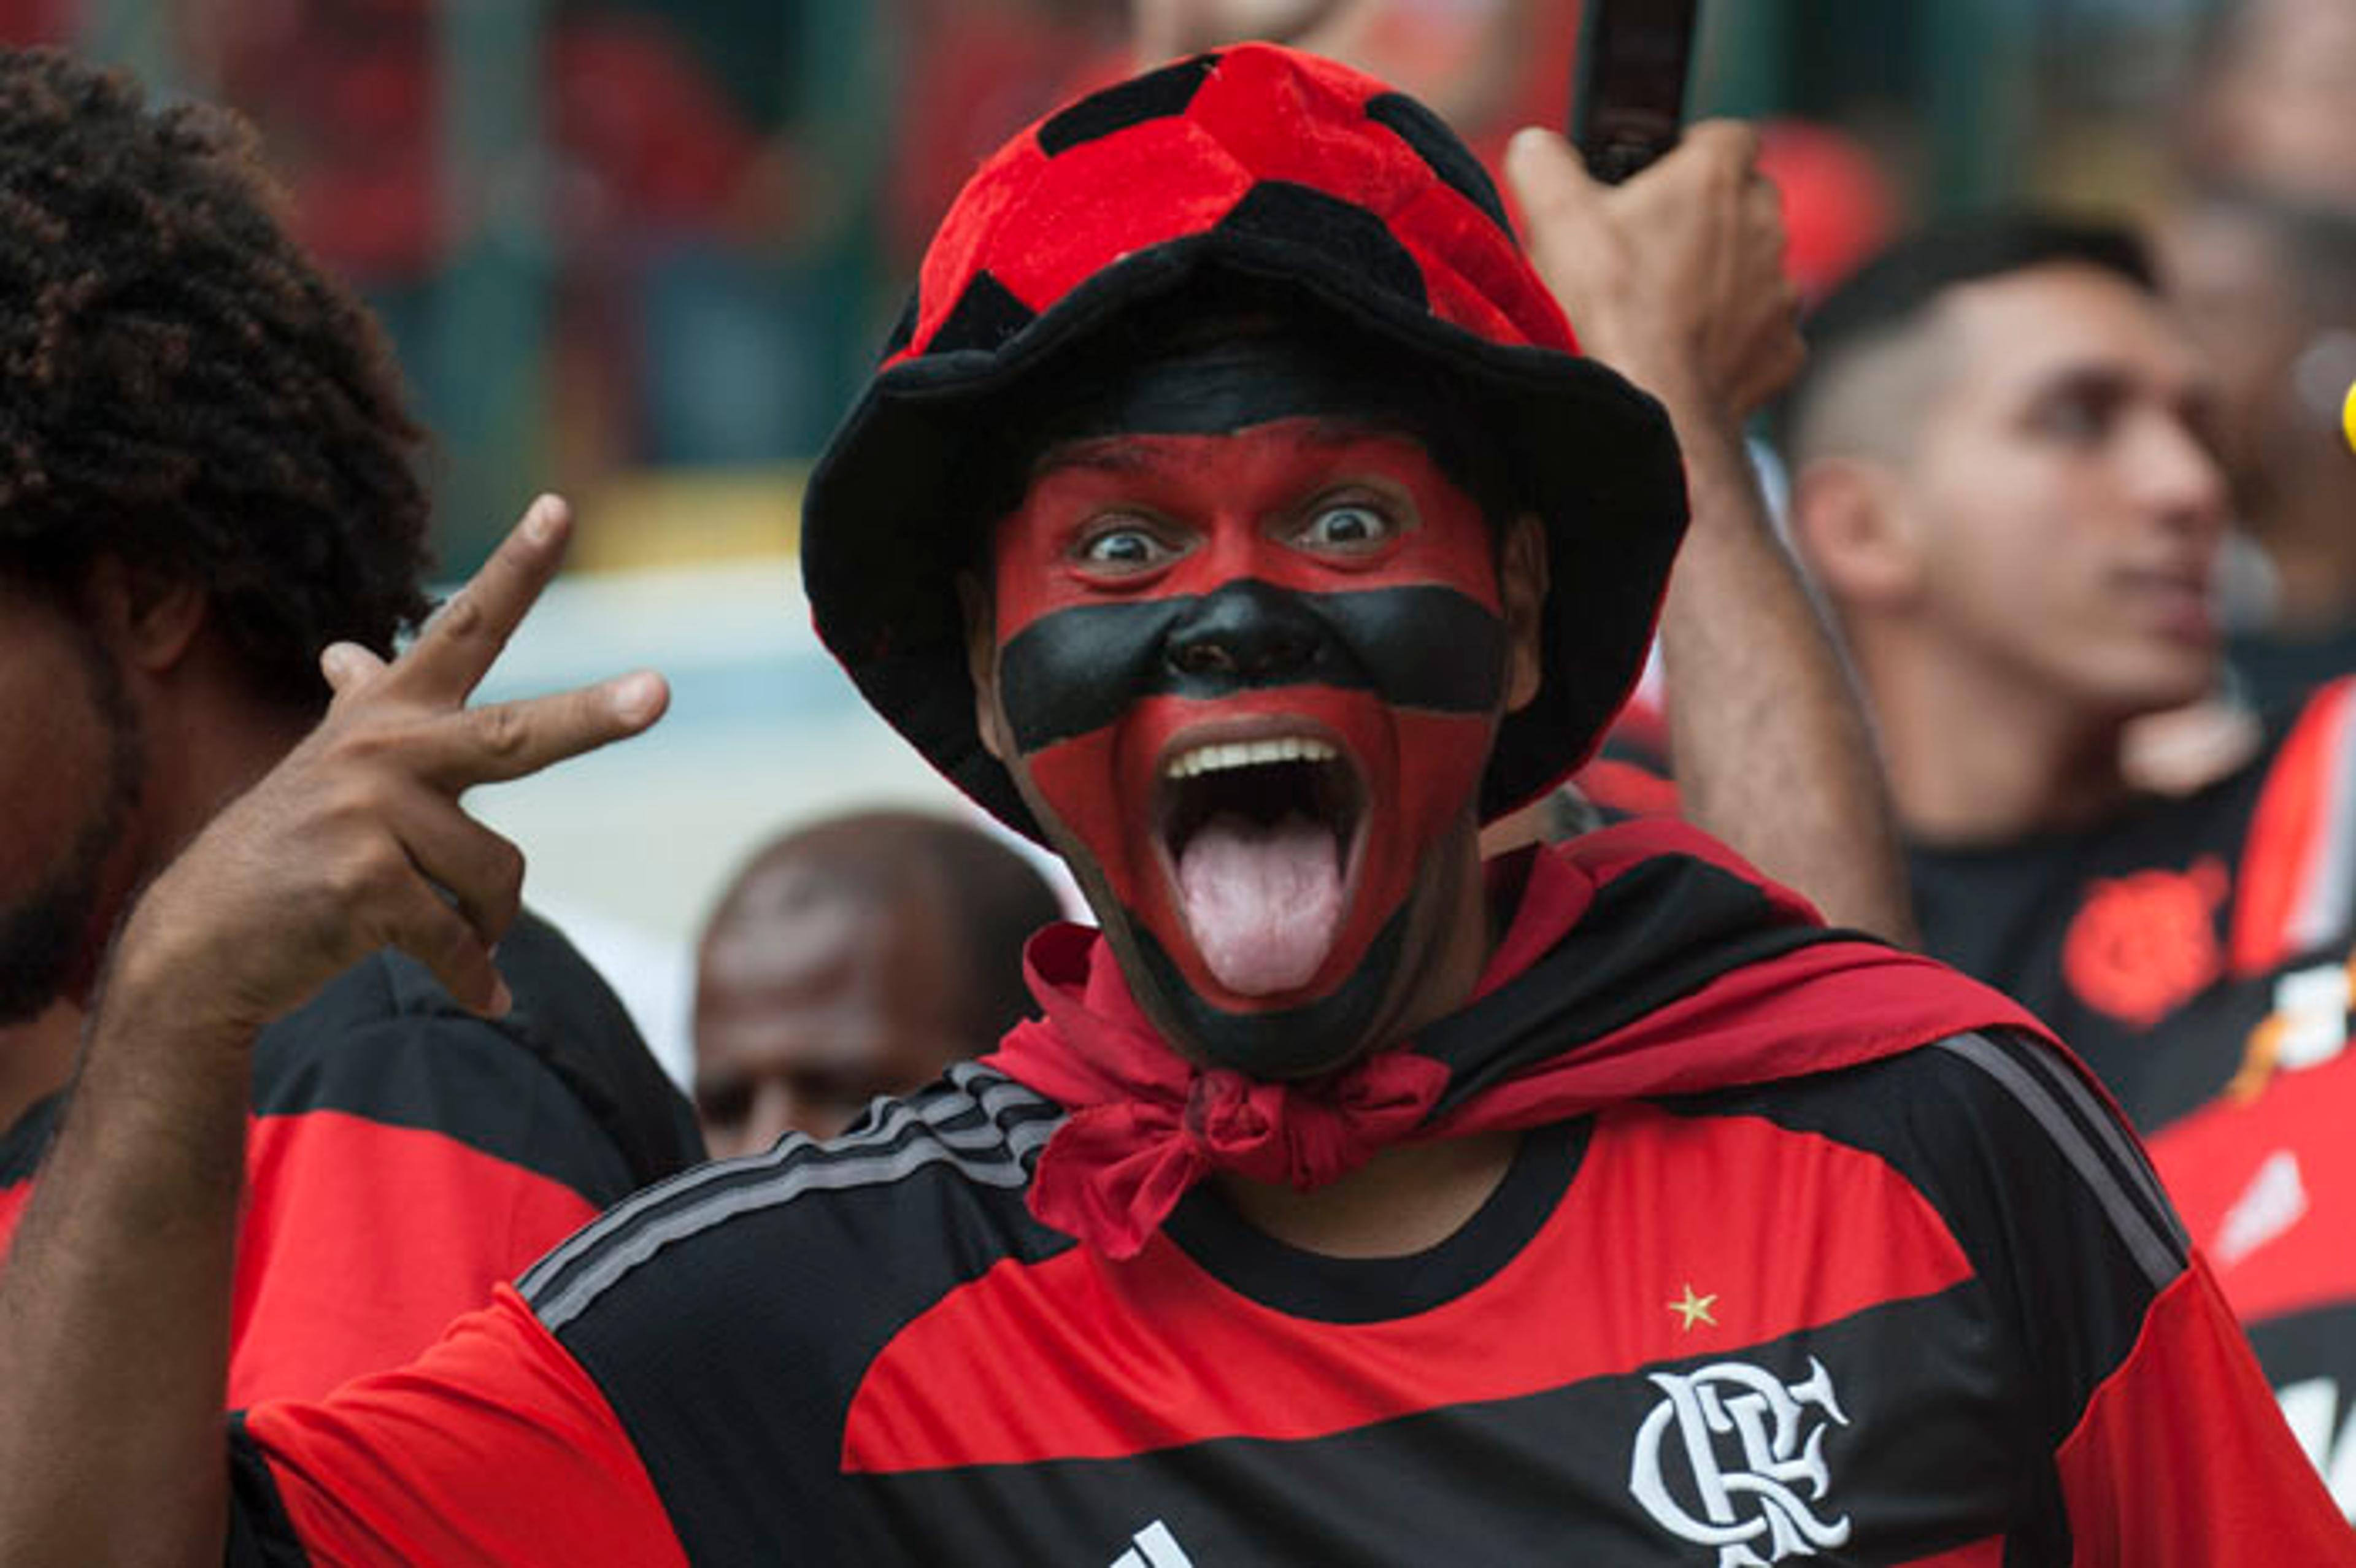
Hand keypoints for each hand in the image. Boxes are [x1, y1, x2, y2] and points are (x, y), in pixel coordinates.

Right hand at [111, 496, 666, 1038]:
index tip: (562, 506)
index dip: (516, 567)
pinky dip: (476, 978)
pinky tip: (479, 995)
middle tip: (661, 690)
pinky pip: (461, 940)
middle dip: (595, 716)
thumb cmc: (287, 850)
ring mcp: (374, 817)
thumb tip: (351, 650)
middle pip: (518, 733)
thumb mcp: (326, 766)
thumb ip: (359, 707)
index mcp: (389, 715)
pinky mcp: (368, 887)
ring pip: (499, 877)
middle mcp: (386, 752)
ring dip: (488, 922)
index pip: (466, 628)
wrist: (203, 942)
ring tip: (443, 931)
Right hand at [1505, 120, 1801, 423]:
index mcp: (1716, 178)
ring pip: (1758, 267)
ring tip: (1667, 309)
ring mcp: (1782, 290)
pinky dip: (1738, 340)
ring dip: (1725, 279)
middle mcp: (1764, 225)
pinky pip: (1765, 332)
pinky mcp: (1785, 348)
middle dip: (1710, 217)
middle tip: (1653, 249)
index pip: (1725, 137)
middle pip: (1746, 201)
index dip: (1692, 153)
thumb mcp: (1556, 218)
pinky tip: (1692, 356)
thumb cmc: (1609, 308)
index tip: (1660, 180)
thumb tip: (1534, 147)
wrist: (1653, 407)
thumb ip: (1544, 164)